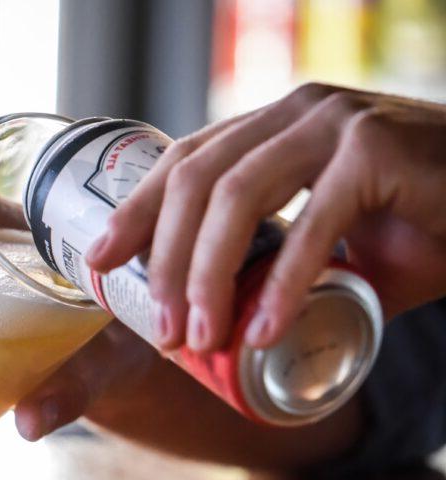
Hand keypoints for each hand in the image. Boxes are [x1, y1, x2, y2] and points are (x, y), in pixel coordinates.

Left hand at [86, 83, 445, 352]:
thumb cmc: (422, 226)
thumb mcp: (332, 244)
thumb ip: (275, 266)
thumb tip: (213, 322)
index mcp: (273, 126)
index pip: (184, 162)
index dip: (135, 212)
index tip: (97, 262)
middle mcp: (295, 112)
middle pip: (196, 181)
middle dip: (164, 259)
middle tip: (162, 329)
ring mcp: (336, 122)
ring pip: (237, 196)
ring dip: (206, 272)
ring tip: (200, 336)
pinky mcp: (378, 149)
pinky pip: (313, 222)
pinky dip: (283, 283)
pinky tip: (264, 330)